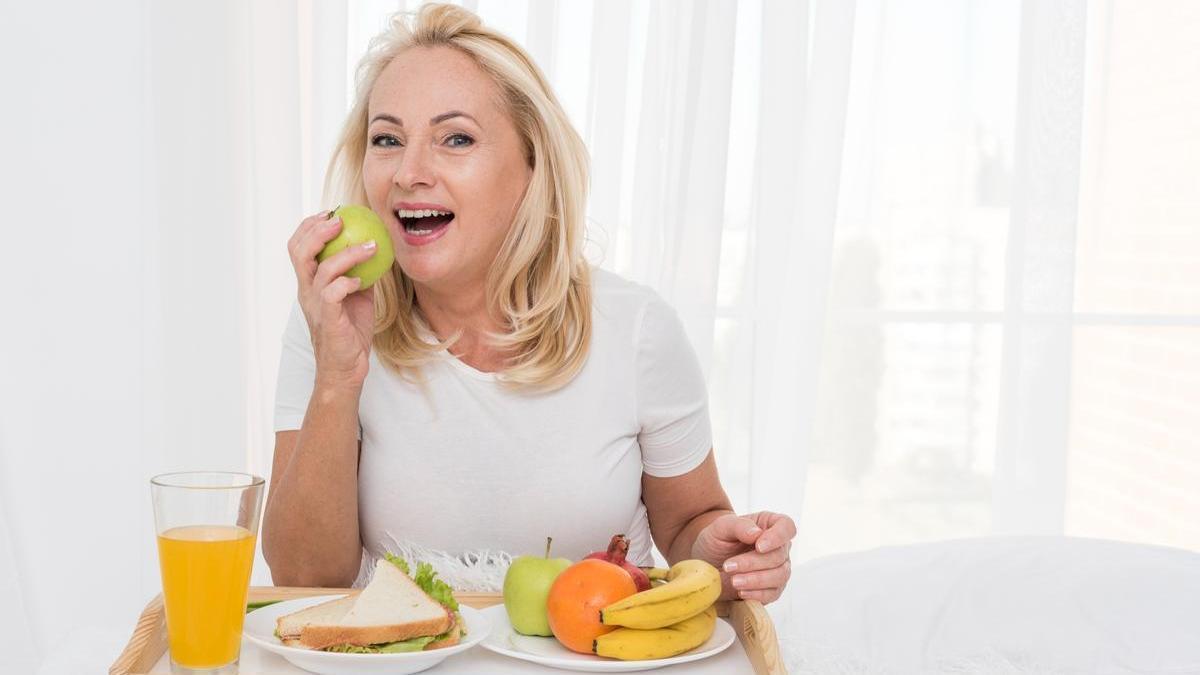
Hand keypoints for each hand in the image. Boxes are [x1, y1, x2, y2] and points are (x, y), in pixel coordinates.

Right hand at [287, 210, 379, 389]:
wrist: (346, 368)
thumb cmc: (351, 331)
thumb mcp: (356, 295)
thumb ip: (359, 272)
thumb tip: (376, 247)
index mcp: (309, 283)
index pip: (298, 247)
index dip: (310, 226)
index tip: (331, 213)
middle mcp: (307, 291)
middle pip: (299, 251)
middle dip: (318, 230)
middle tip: (341, 219)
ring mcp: (315, 305)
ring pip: (321, 269)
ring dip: (347, 253)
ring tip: (371, 246)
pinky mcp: (328, 319)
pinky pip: (334, 293)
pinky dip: (349, 281)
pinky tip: (363, 280)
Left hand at [691, 511, 794, 603]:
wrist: (707, 561)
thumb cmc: (717, 539)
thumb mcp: (721, 527)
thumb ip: (739, 526)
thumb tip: (756, 533)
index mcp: (770, 524)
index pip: (786, 527)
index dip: (777, 537)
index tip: (759, 546)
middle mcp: (778, 546)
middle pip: (780, 556)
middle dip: (754, 563)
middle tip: (729, 566)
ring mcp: (778, 568)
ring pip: (780, 576)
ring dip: (756, 580)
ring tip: (734, 581)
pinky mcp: (772, 588)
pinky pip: (773, 593)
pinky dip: (757, 594)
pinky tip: (741, 592)